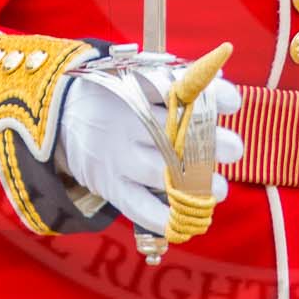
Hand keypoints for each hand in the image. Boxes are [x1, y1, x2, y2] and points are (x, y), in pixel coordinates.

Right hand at [54, 49, 245, 235]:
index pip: (177, 89)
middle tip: (234, 149)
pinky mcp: (109, 186)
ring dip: (196, 185)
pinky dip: (164, 218)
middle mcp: (126, 123)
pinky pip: (138, 207)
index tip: (234, 103)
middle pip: (172, 134)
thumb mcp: (140, 77)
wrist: (63, 117)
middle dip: (210, 144)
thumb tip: (218, 79)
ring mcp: (116, 157)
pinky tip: (188, 222)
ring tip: (220, 189)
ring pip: (160, 173)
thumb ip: (178, 79)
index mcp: (135, 89)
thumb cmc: (118, 96)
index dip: (210, 95)